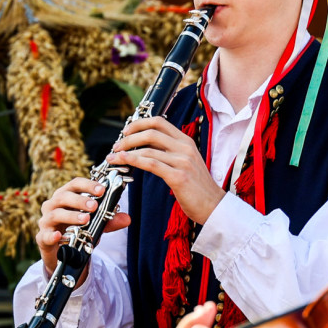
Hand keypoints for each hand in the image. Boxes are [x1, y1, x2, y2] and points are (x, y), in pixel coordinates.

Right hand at [37, 177, 131, 275]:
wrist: (63, 251)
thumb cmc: (77, 230)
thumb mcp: (95, 225)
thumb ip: (109, 221)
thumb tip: (127, 219)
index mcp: (66, 196)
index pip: (75, 184)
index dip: (88, 185)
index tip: (102, 190)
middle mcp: (53, 205)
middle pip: (63, 196)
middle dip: (80, 200)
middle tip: (95, 206)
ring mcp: (46, 221)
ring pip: (55, 214)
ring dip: (71, 216)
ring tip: (85, 219)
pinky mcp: (42, 237)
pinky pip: (45, 235)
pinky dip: (52, 235)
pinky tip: (59, 235)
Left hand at [106, 116, 224, 222]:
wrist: (214, 206)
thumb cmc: (196, 187)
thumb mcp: (185, 163)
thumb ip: (170, 152)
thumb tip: (146, 147)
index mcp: (186, 141)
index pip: (159, 122)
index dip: (139, 124)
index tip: (125, 131)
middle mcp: (185, 148)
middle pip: (151, 132)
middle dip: (128, 137)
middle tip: (116, 146)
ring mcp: (183, 161)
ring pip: (147, 148)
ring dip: (126, 151)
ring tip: (114, 157)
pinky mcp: (178, 176)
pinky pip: (151, 164)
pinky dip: (133, 161)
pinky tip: (123, 161)